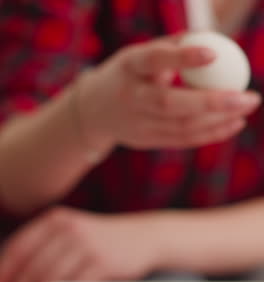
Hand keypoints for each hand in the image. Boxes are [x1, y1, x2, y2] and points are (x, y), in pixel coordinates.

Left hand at [0, 207, 163, 281]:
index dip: (4, 271)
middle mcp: (69, 229)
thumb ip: (45, 246)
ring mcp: (87, 245)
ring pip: (52, 279)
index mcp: (56, 220)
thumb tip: (15, 275)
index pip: (19, 247)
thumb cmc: (101, 240)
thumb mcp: (71, 232)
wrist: (141, 237)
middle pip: (33, 266)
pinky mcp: (103, 263)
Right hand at [76, 35, 261, 149]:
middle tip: (249, 97)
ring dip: (219, 121)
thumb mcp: (140, 55)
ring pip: (182, 127)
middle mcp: (131, 98)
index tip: (214, 53)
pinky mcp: (147, 141)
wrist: (95, 112)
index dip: (182, 58)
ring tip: (247, 107)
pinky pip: (183, 141)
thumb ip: (172, 47)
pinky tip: (233, 124)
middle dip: (213, 103)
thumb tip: (215, 40)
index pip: (154, 60)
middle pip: (171, 104)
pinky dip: (211, 134)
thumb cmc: (128, 75)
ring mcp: (138, 124)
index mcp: (128, 68)